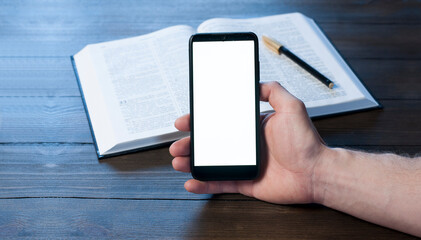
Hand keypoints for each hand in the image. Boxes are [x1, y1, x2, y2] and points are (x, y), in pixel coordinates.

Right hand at [169, 82, 328, 203]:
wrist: (316, 172)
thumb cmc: (306, 141)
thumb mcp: (291, 106)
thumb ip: (273, 91)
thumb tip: (254, 83)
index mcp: (252, 127)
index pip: (220, 122)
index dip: (200, 122)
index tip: (185, 121)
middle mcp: (246, 145)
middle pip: (211, 143)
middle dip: (191, 143)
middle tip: (177, 145)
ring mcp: (244, 164)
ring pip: (211, 163)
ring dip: (193, 163)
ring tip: (179, 162)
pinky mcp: (246, 182)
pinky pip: (221, 184)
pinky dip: (205, 184)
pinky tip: (191, 183)